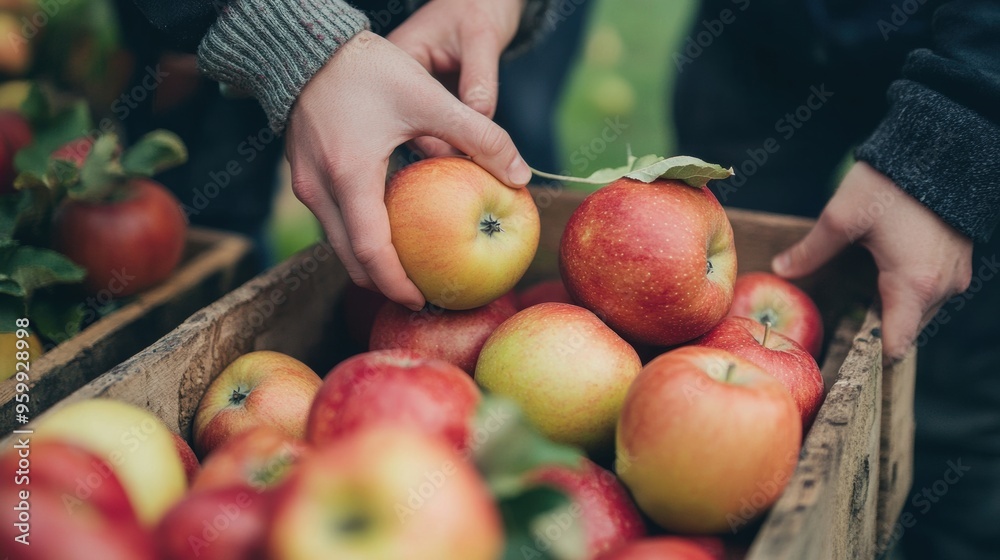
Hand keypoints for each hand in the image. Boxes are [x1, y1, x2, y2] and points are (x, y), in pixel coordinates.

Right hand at [286, 31, 531, 309]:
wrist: (307, 44)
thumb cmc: (369, 68)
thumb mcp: (429, 98)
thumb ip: (479, 136)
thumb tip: (520, 174)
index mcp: (349, 176)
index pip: (371, 252)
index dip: (397, 283)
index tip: (423, 300)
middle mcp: (318, 189)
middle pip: (350, 258)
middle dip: (384, 281)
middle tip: (420, 292)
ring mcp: (304, 184)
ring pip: (337, 242)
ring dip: (369, 259)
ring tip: (407, 266)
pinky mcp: (302, 175)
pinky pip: (331, 221)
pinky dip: (357, 235)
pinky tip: (388, 228)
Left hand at [771, 162, 972, 361]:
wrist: (938, 149)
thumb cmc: (889, 183)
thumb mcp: (841, 218)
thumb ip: (811, 251)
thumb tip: (780, 269)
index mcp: (914, 285)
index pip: (896, 346)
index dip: (869, 352)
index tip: (842, 347)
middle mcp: (942, 288)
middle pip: (906, 329)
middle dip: (877, 327)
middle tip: (844, 315)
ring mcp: (956, 275)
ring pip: (919, 311)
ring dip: (893, 306)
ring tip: (863, 288)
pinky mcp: (959, 261)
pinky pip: (931, 291)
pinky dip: (908, 290)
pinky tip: (884, 270)